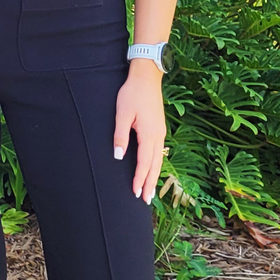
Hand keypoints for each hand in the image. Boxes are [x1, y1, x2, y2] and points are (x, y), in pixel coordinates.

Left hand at [114, 61, 166, 203]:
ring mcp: (160, 133)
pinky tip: (153, 169)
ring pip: (159, 160)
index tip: (135, 192)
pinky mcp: (159, 129)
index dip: (140, 178)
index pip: (145, 162)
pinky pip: (159, 152)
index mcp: (148, 134)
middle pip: (155, 165)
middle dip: (150, 183)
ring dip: (154, 176)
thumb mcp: (122, 114)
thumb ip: (120, 136)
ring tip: (150, 191)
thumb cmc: (132, 94)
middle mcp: (158, 136)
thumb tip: (119, 157)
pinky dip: (156, 164)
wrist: (146, 78)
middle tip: (145, 200)